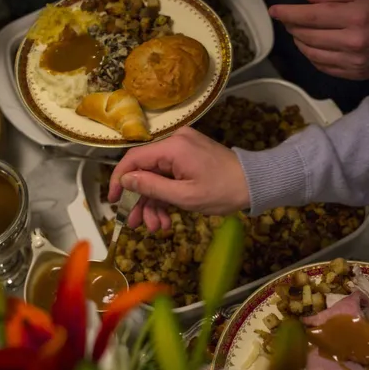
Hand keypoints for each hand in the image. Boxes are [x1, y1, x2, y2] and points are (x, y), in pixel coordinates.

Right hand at [107, 127, 249, 230]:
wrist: (255, 184)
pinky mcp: (189, 158)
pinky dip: (166, 196)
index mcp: (172, 147)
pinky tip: (166, 218)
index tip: (113, 201)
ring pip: (156, 176)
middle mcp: (174, 142)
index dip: (119, 180)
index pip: (133, 159)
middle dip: (140, 200)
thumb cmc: (222, 191)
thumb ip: (152, 187)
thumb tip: (125, 180)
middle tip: (135, 224)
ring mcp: (182, 149)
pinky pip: (169, 175)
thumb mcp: (185, 196)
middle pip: (144, 170)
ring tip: (156, 227)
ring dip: (154, 203)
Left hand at [269, 0, 368, 79]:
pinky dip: (312, 56)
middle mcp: (352, 42)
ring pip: (312, 54)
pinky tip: (311, 47)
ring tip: (298, 32)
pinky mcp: (354, 75)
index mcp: (355, 18)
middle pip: (308, 36)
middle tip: (289, 19)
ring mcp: (353, 62)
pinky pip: (323, 67)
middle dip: (293, 26)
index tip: (274, 10)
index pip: (312, 16)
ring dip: (300, 42)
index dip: (289, 13)